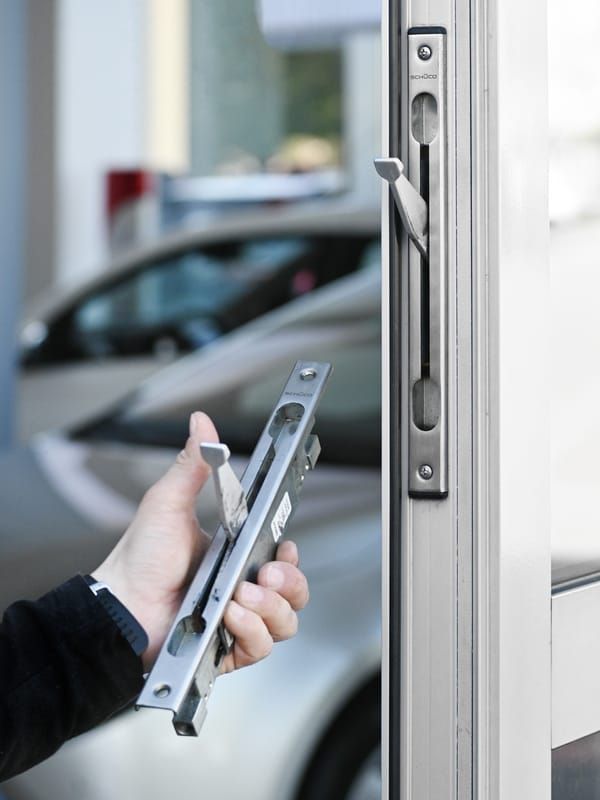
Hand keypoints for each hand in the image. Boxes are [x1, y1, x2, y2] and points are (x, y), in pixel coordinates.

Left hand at [93, 412, 308, 671]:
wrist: (118, 607)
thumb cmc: (140, 558)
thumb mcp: (168, 503)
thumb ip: (192, 464)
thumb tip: (201, 424)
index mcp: (236, 554)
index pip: (283, 557)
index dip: (292, 557)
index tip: (285, 548)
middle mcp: (241, 587)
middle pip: (294, 592)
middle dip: (290, 583)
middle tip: (265, 574)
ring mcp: (236, 619)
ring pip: (285, 621)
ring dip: (270, 609)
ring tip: (240, 596)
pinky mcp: (227, 648)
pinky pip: (260, 647)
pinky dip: (251, 633)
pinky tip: (230, 617)